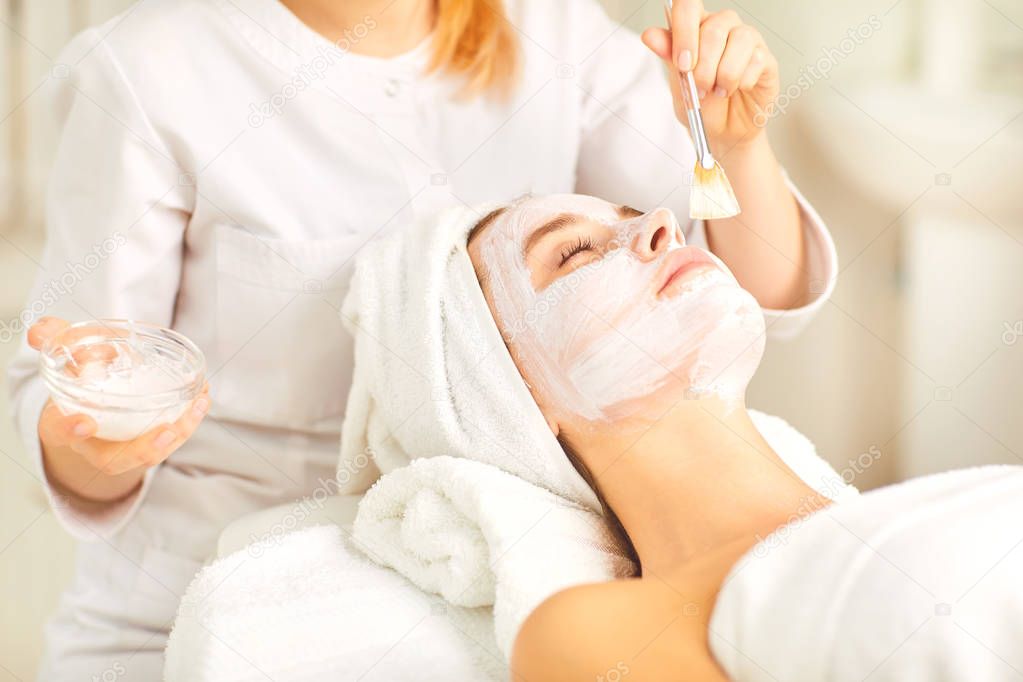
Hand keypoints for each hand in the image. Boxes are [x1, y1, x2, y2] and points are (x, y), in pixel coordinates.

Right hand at [29, 317, 209, 494]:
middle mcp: (94, 444)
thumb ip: (54, 340)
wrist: (97, 397)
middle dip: (142, 449)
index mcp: (63, 424)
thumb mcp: (64, 356)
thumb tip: (40, 330)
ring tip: (196, 408)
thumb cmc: (81, 375)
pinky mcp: (150, 441)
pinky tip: (203, 398)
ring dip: (178, 433)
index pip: (61, 431)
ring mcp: (124, 447)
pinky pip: (172, 438)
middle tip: (165, 432)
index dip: (71, 430)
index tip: (85, 422)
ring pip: (151, 453)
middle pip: (115, 460)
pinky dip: (189, 420)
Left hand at [642, 2, 779, 152]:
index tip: (682, 63)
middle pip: (714, 28)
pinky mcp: (766, 59)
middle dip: (703, 67)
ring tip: (719, 92)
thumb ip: (668, 56)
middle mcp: (723, 27)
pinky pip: (757, 60)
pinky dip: (743, 81)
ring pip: (740, 40)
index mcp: (697, 26)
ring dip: (725, 74)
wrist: (722, 133)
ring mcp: (748, 40)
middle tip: (701, 89)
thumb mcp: (678, 83)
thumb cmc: (701, 105)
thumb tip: (649, 34)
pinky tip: (737, 89)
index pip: (689, 5)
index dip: (684, 30)